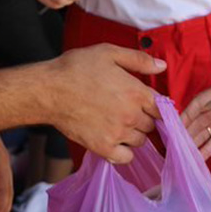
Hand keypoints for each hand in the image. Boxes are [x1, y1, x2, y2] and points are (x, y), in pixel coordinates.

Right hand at [47, 44, 163, 163]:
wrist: (49, 90)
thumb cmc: (76, 68)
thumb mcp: (109, 53)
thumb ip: (139, 60)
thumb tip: (162, 66)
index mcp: (136, 92)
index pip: (162, 107)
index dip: (156, 106)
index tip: (148, 105)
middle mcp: (131, 115)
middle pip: (151, 125)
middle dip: (144, 118)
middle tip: (128, 111)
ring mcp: (118, 133)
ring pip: (140, 141)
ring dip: (134, 134)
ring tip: (119, 124)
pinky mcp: (103, 147)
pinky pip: (125, 158)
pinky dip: (124, 152)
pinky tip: (115, 141)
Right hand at [182, 77, 210, 160]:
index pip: (200, 102)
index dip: (187, 113)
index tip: (177, 124)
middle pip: (198, 120)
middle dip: (186, 131)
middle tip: (174, 144)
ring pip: (204, 133)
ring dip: (193, 142)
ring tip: (181, 154)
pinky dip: (206, 150)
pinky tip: (197, 159)